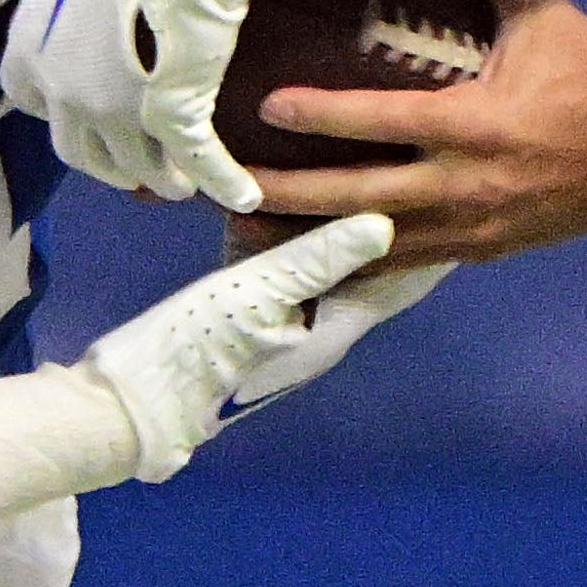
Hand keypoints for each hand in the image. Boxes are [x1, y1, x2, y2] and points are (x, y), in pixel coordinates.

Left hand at [1, 0, 262, 210]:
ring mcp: (115, 109)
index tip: (85, 103)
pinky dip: (222, 182)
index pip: (29, 98)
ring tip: (181, 182)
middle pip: (78, 149)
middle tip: (133, 159)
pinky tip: (242, 195)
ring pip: (135, 164)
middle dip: (106, 158)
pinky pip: (199, 160)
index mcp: (29, 46)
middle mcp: (63, 89)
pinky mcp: (172, 114)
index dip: (59, 105)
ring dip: (159, 176)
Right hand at [84, 212, 440, 479]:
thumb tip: (384, 221)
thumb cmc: (192, 352)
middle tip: (425, 176)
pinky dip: (314, 247)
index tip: (455, 187)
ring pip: (341, 277)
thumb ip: (316, 258)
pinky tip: (301, 220)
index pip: (401, 275)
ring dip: (356, 238)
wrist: (131, 410)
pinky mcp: (259, 331)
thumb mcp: (254, 295)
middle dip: (404, 231)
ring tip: (374, 187)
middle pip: (379, 275)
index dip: (431, 232)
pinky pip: (303, 280)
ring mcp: (291, 338)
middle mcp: (323, 337)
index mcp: (334, 330)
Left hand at [248, 0, 586, 264]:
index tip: (268, 107)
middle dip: (289, 195)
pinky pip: (400, 265)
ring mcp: (468, 228)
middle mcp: (463, 186)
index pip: (381, 122)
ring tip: (246, 232)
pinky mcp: (475, 251)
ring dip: (308, 240)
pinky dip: (351, 264)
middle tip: (228, 185)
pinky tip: (308, 263)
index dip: (321, 116)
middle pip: (357, 200)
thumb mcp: (542, 15)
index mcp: (475, 125)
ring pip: (371, 245)